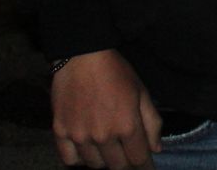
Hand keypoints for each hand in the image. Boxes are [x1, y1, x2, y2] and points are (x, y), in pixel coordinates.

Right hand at [50, 50, 161, 168]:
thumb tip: (156, 149)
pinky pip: (70, 160)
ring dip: (105, 160)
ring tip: (109, 148)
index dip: (145, 166)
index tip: (147, 168)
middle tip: (128, 155)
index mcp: (127, 126)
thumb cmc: (117, 73)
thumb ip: (152, 123)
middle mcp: (103, 136)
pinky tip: (88, 149)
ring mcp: (80, 136)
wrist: (82, 58)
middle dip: (126, 163)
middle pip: (117, 166)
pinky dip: (80, 159)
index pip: (139, 159)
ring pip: (95, 165)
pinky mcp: (61, 133)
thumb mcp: (142, 93)